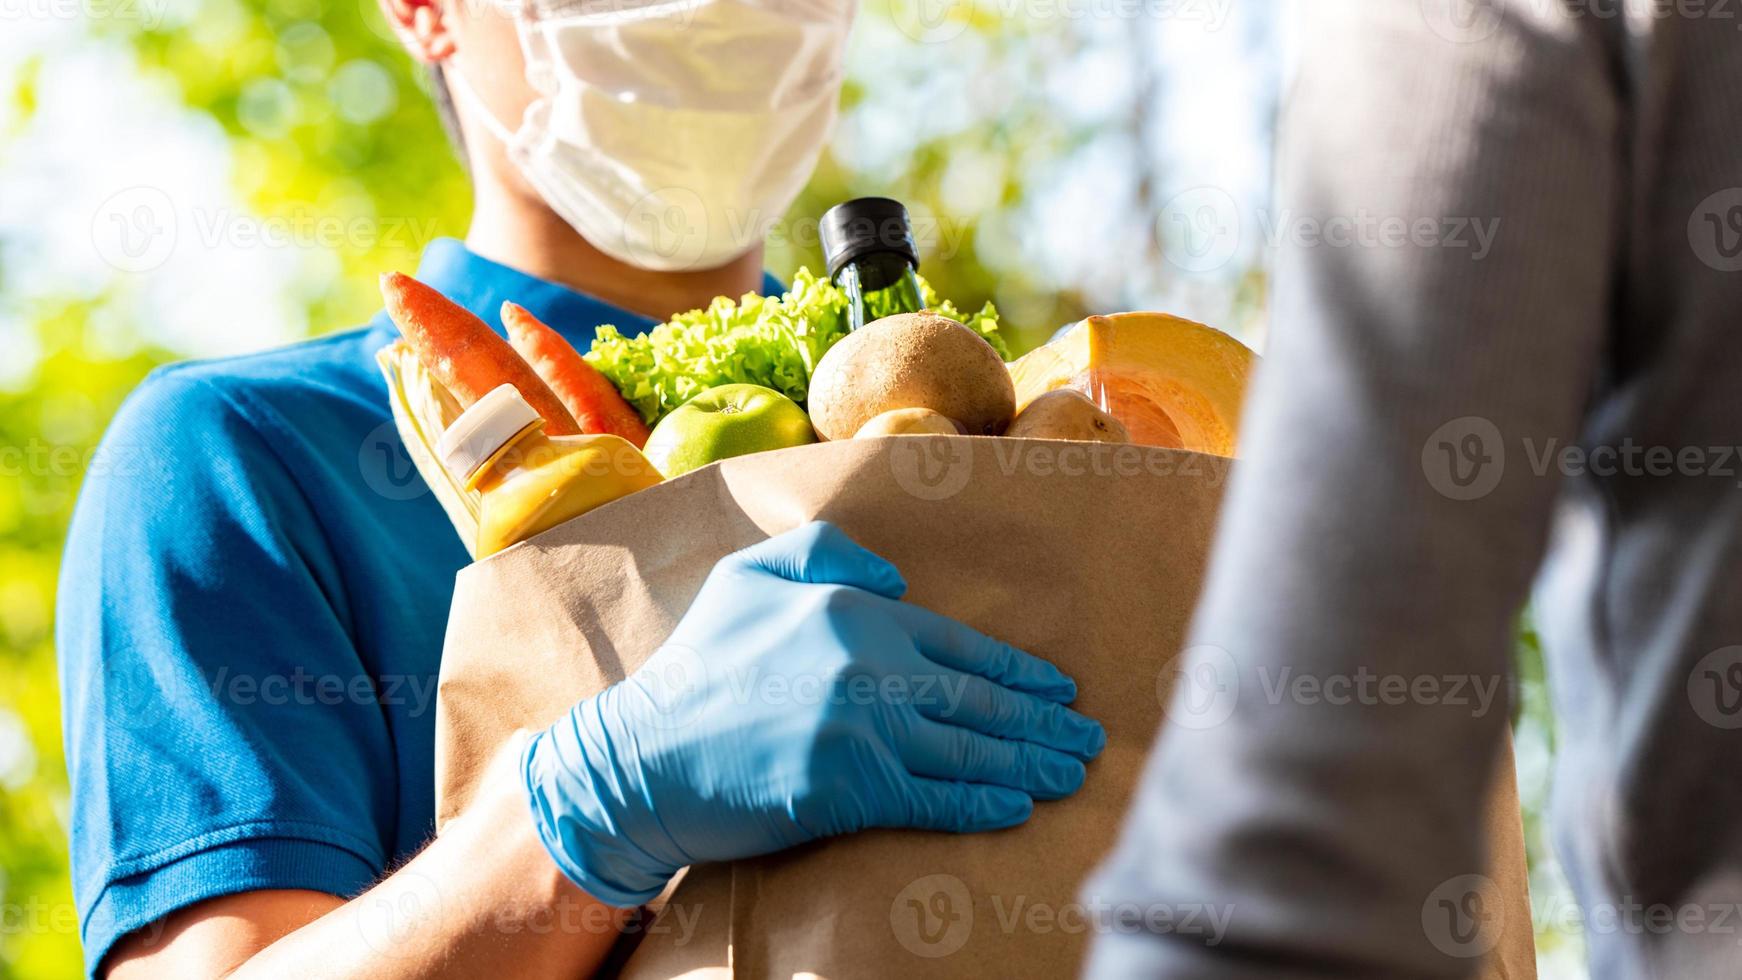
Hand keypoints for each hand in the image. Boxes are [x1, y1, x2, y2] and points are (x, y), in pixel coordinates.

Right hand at [522, 521, 1105, 905]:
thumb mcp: (746, 576)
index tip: (1059, 689)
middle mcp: (869, 664)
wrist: (639, 759)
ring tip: (1071, 774)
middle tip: (1088, 739)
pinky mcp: (851, 788)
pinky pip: (936, 798)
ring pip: (969, 749)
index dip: (1017, 671)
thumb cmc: (696, 668)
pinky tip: (1019, 806)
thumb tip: (898, 581)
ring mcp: (863, 728)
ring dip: (1031, 764)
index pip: (957, 644)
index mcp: (852, 610)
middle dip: (1043, 722)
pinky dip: (983, 803)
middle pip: (978, 700)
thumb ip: (823, 552)